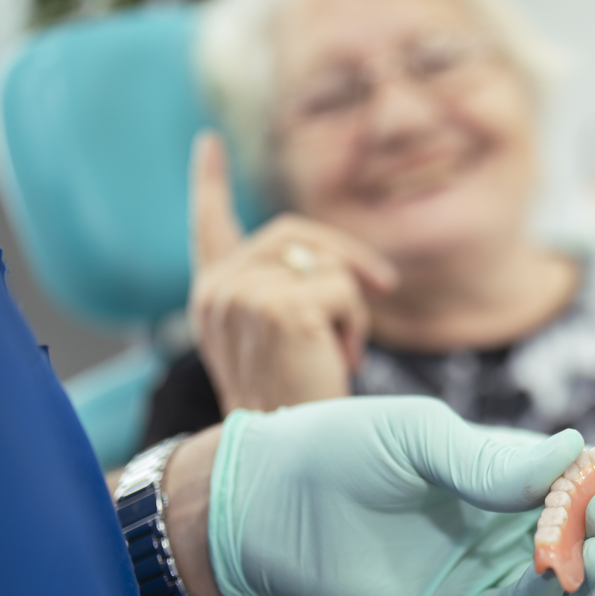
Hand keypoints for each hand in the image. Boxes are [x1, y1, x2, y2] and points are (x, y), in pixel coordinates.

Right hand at [188, 131, 397, 411]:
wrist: (288, 452)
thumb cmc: (295, 405)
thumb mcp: (279, 341)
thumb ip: (285, 293)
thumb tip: (344, 268)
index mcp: (212, 296)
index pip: (208, 226)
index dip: (210, 183)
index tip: (209, 144)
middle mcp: (218, 289)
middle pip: (293, 231)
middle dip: (346, 253)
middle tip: (386, 285)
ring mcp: (244, 293)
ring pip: (325, 263)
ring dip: (351, 304)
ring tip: (340, 352)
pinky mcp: (280, 305)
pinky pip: (344, 289)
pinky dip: (357, 324)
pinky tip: (340, 360)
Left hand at [208, 396, 594, 595]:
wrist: (267, 499)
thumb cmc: (342, 446)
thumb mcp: (419, 435)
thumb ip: (490, 457)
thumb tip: (575, 451)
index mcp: (510, 469)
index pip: (591, 474)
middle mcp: (508, 521)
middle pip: (589, 530)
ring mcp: (484, 567)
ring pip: (562, 579)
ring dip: (592, 566)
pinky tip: (552, 578)